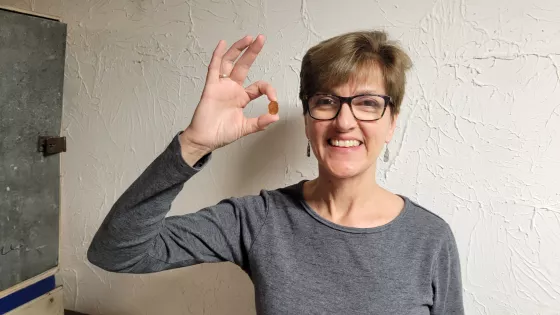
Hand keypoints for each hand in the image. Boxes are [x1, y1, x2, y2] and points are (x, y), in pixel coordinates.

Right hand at [180, 35, 278, 162]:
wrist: (205, 140)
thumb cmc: (221, 133)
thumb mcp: (245, 128)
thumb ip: (260, 122)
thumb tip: (275, 117)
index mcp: (242, 97)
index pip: (259, 86)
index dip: (268, 90)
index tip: (274, 100)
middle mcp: (232, 88)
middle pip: (244, 65)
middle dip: (252, 52)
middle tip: (261, 39)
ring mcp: (221, 86)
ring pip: (229, 62)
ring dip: (238, 49)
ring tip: (248, 38)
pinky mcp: (211, 87)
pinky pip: (213, 68)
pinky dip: (217, 56)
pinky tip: (222, 44)